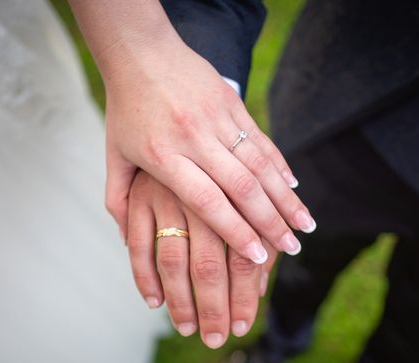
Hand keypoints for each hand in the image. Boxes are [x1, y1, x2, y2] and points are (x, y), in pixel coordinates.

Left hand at [70, 0, 315, 263]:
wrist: (140, 50)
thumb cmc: (126, 109)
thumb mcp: (114, 155)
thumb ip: (118, 199)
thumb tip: (124, 241)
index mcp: (164, 157)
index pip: (207, 202)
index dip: (236, 231)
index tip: (257, 257)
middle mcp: (194, 139)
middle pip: (242, 187)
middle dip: (271, 222)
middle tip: (292, 249)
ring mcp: (216, 119)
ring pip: (259, 165)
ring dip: (286, 197)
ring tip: (305, 225)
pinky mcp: (231, 103)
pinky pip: (261, 140)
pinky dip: (280, 165)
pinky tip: (294, 187)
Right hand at [127, 170, 278, 348]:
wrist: (172, 107)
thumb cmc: (220, 157)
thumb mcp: (245, 194)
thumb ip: (255, 233)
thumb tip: (259, 284)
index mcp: (232, 195)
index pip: (243, 257)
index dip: (244, 296)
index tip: (243, 325)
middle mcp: (199, 196)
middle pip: (209, 265)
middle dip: (214, 307)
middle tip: (216, 338)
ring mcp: (164, 197)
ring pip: (172, 260)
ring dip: (180, 299)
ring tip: (187, 328)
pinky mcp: (136, 196)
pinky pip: (137, 244)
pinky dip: (143, 276)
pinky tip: (153, 302)